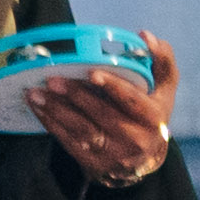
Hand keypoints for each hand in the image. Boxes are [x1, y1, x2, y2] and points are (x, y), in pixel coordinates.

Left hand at [32, 33, 180, 192]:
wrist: (143, 160)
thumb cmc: (149, 115)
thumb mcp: (163, 90)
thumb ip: (161, 61)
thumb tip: (145, 35)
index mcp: (153, 118)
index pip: (133, 101)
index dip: (113, 87)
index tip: (93, 72)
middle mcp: (135, 139)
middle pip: (102, 115)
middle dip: (76, 95)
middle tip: (53, 80)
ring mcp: (113, 154)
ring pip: (81, 130)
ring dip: (56, 110)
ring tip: (36, 93)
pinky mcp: (93, 163)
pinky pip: (68, 142)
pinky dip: (51, 124)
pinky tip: (38, 108)